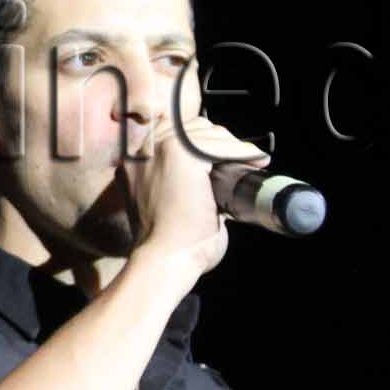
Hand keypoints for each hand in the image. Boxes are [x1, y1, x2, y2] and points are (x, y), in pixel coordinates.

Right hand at [119, 90, 269, 279]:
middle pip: (188, 128)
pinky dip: (240, 151)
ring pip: (205, 134)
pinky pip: (217, 144)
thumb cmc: (169, 248)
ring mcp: (159, 150)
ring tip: (254, 161)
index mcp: (133, 166)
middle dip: (219, 141)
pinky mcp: (179, 155)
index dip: (202, 141)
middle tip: (243, 159)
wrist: (164, 260)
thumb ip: (179, 189)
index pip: (171, 135)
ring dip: (232, 146)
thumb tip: (216, 183)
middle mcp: (140, 153)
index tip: (226, 155)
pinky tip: (255, 161)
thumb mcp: (166, 210)